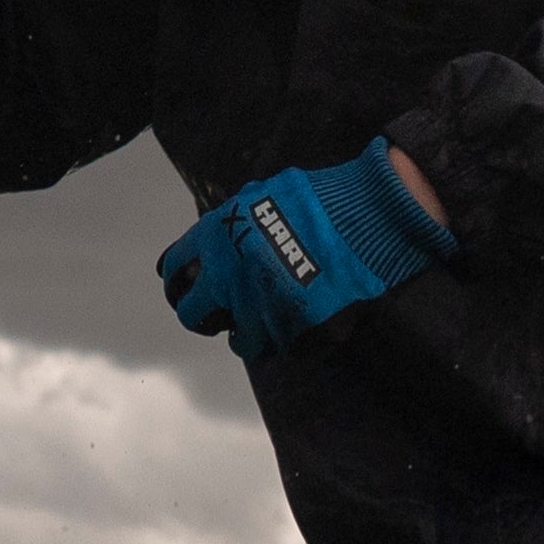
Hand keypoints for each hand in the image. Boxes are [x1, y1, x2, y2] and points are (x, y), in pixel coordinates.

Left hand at [156, 143, 457, 362]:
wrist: (369, 218)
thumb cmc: (321, 200)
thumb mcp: (261, 195)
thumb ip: (232, 225)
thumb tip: (214, 248)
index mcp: (216, 238)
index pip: (174, 271)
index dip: (178, 283)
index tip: (184, 289)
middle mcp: (229, 278)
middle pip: (194, 316)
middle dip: (207, 317)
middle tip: (221, 316)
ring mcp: (261, 309)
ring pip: (242, 342)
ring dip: (254, 333)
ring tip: (271, 321)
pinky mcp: (295, 333)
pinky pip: (284, 348)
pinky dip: (292, 339)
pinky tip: (304, 322)